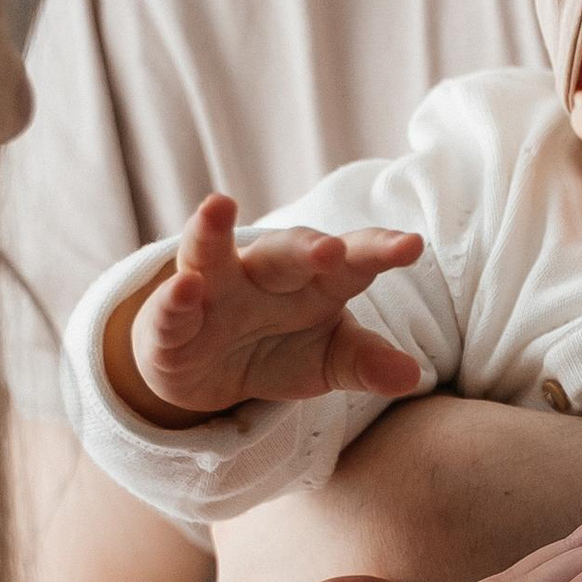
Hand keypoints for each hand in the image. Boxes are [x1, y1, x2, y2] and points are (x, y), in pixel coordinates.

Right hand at [110, 192, 431, 425]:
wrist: (207, 374)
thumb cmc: (278, 349)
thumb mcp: (328, 361)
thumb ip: (366, 364)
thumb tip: (411, 376)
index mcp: (315, 282)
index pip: (352, 261)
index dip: (380, 250)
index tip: (411, 246)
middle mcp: (264, 275)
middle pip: (287, 253)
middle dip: (307, 248)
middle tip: (331, 249)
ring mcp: (213, 292)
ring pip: (211, 253)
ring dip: (213, 231)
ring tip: (217, 205)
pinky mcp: (169, 323)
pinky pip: (170, 308)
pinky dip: (174, 299)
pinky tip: (183, 288)